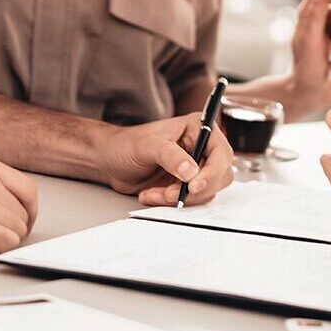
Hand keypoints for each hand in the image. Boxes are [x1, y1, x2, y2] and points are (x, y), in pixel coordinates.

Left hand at [99, 114, 234, 206]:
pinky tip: (152, 194)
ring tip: (154, 193)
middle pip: (219, 175)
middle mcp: (202, 147)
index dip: (212, 171)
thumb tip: (191, 172)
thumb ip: (170, 156)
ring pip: (206, 191)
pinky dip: (172, 202)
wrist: (110, 160)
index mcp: (198, 128)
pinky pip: (191, 200)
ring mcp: (196, 167)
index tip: (194, 185)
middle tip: (170, 193)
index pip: (220, 152)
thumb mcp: (147, 145)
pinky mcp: (187, 184)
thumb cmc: (127, 144)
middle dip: (194, 189)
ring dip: (180, 197)